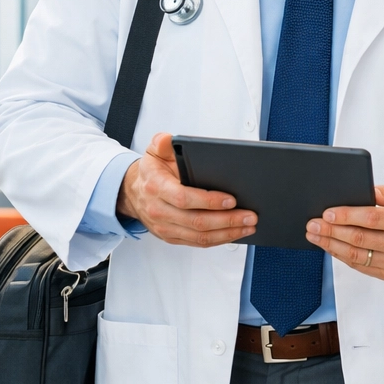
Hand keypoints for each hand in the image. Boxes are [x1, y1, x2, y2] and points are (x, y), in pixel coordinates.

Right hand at [117, 133, 256, 246]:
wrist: (133, 192)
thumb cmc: (151, 172)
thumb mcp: (153, 151)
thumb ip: (162, 143)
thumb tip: (170, 140)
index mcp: (156, 187)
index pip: (184, 198)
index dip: (209, 201)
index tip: (231, 200)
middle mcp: (159, 210)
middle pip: (196, 221)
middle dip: (227, 220)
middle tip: (250, 216)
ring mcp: (165, 227)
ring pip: (199, 236)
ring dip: (227, 233)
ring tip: (248, 226)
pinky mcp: (171, 237)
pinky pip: (197, 243)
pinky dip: (219, 240)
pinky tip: (234, 233)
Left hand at [305, 183, 383, 280]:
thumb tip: (366, 191)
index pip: (372, 218)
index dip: (347, 216)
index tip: (328, 213)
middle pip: (360, 238)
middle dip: (332, 231)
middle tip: (313, 223)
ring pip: (356, 256)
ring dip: (330, 245)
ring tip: (315, 235)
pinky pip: (359, 266)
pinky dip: (341, 256)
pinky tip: (329, 246)